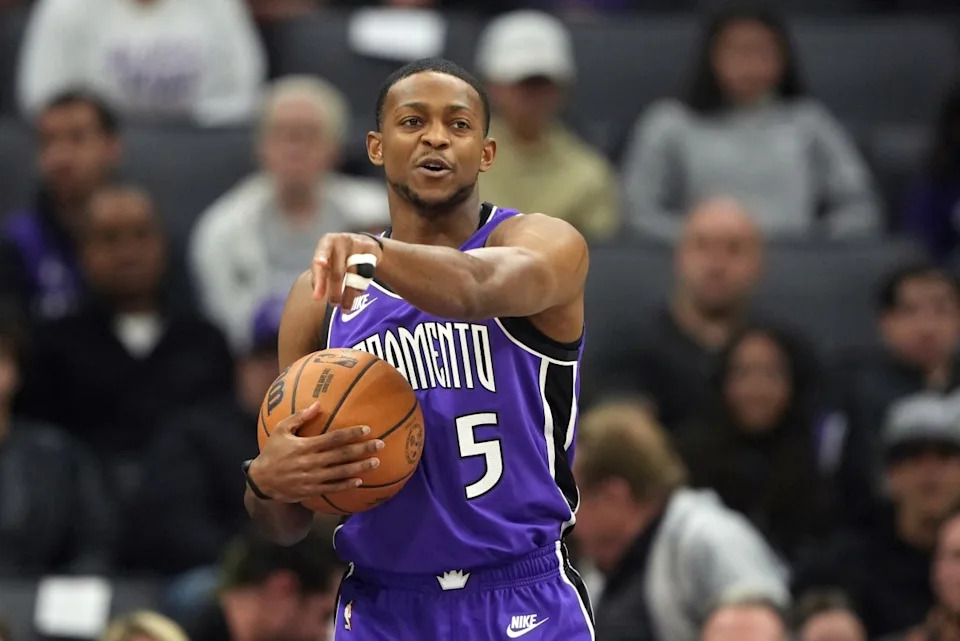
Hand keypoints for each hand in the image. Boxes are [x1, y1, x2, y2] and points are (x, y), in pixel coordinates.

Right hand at [249, 402, 383, 503]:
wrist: (261, 481)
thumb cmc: (272, 451)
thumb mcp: (281, 430)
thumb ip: (300, 417)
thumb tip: (318, 404)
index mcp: (305, 446)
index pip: (333, 438)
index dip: (351, 434)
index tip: (367, 429)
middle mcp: (310, 462)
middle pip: (342, 455)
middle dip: (362, 450)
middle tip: (380, 445)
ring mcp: (312, 478)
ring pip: (341, 473)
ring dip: (360, 467)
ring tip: (376, 462)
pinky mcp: (311, 490)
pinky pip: (332, 488)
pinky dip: (346, 485)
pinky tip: (359, 481)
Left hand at [312, 232, 383, 308]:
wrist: (362, 243)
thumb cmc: (337, 256)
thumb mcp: (326, 260)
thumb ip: (319, 276)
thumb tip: (316, 297)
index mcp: (327, 241)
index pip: (322, 251)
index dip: (321, 257)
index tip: (320, 263)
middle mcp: (342, 241)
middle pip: (338, 270)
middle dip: (335, 290)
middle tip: (333, 304)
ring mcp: (358, 245)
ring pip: (354, 276)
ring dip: (349, 295)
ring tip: (345, 308)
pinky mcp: (372, 251)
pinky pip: (366, 274)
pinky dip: (360, 287)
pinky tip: (356, 294)